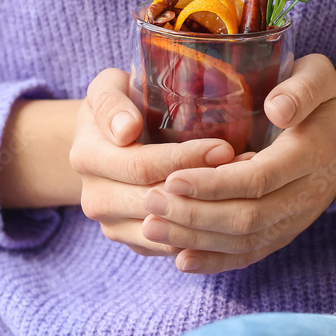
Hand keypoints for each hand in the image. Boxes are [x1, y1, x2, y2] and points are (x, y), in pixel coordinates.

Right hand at [69, 68, 242, 255]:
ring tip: (247, 186)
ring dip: (210, 211)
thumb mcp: (107, 88)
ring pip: (168, 231)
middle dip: (205, 187)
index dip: (185, 159)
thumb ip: (111, 103)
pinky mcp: (134, 242)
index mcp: (87, 157)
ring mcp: (113, 226)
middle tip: (249, 168)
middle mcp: (95, 199)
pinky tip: (231, 206)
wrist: (104, 143)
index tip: (224, 147)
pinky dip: (205, 231)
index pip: (141, 166)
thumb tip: (126, 130)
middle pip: (157, 202)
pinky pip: (173, 247)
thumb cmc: (118, 106)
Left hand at [140, 53, 335, 273]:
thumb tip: (276, 108)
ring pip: (244, 241)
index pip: (259, 179)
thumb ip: (301, 89)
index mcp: (311, 154)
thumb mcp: (320, 78)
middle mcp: (305, 195)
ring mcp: (295, 219)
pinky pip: (250, 254)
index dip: (215, 183)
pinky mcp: (284, 232)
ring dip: (195, 239)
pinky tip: (181, 260)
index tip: (173, 177)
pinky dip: (215, 261)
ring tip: (151, 227)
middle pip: (246, 218)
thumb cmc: (322, 100)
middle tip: (149, 201)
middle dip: (194, 214)